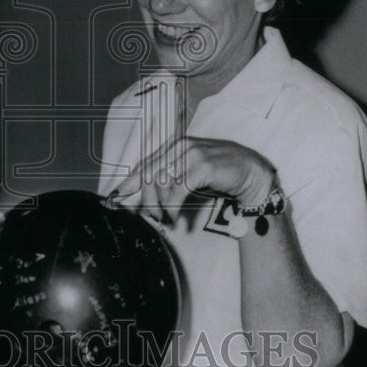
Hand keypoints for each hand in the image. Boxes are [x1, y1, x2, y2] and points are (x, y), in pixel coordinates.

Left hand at [111, 135, 275, 224]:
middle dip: (146, 199)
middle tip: (151, 218)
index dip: (129, 182)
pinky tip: (177, 217)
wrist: (251, 173)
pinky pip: (178, 189)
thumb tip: (147, 197)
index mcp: (174, 146)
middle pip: (150, 174)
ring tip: (167, 220)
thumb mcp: (191, 174)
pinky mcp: (202, 166)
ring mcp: (191, 154)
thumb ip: (171, 179)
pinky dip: (174, 206)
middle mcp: (180, 147)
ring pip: (162, 182)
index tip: (115, 196)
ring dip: (161, 206)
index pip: (145, 164)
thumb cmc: (219, 175)